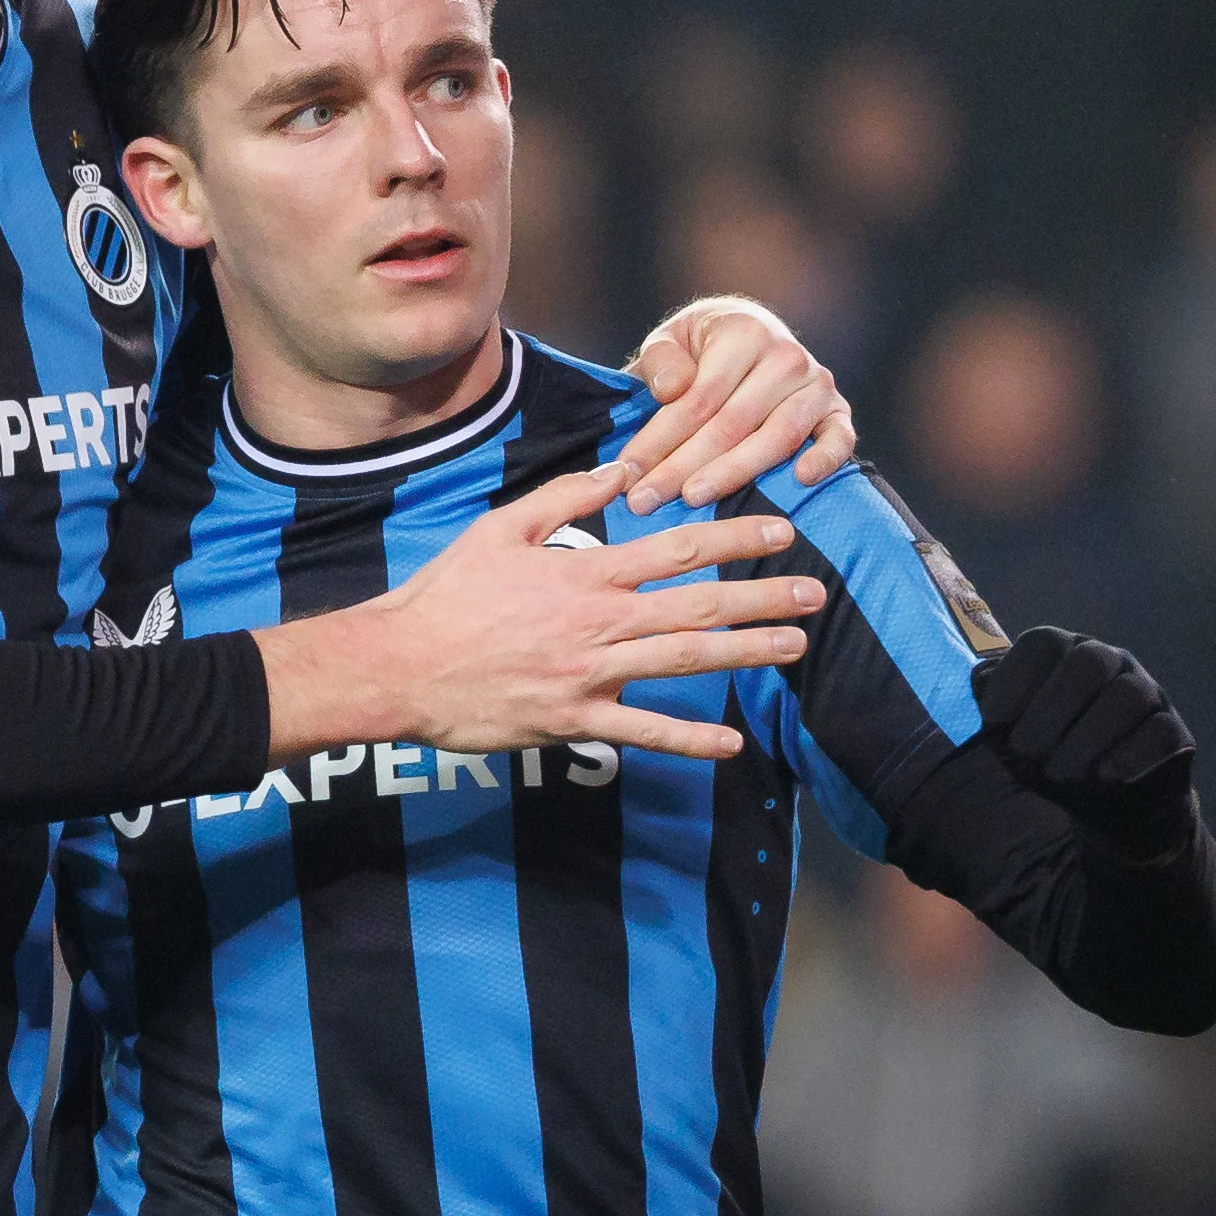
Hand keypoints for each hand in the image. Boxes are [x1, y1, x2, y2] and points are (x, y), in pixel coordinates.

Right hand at [257, 462, 821, 765]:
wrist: (399, 665)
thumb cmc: (446, 595)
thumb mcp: (500, 529)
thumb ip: (564, 500)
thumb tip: (620, 471)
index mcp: (583, 572)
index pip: (674, 548)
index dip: (734, 540)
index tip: (781, 533)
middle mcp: (596, 620)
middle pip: (696, 606)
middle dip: (762, 599)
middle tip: (817, 594)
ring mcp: (588, 672)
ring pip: (683, 662)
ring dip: (745, 654)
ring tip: (795, 648)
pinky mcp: (572, 718)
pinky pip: (642, 730)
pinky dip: (688, 738)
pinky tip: (731, 743)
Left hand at [623, 296, 854, 512]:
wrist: (750, 334)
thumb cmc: (701, 348)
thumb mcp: (670, 339)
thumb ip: (661, 361)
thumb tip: (671, 391)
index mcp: (743, 333)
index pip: (698, 398)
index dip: (659, 439)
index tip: (626, 475)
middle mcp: (786, 357)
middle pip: (732, 423)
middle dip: (683, 466)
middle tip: (646, 501)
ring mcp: (816, 385)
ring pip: (777, 437)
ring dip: (735, 473)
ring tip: (693, 499)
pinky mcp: (837, 410)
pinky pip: (839, 438)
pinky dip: (826, 458)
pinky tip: (801, 480)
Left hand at [970, 626, 1197, 863]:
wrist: (1107, 801)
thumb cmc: (1051, 754)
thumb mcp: (1010, 734)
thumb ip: (991, 705)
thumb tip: (982, 682)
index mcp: (1065, 653)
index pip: (1043, 643)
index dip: (1014, 680)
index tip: (994, 721)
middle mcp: (1109, 662)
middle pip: (1088, 662)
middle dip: (1050, 710)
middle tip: (1026, 750)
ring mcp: (1147, 692)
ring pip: (1128, 695)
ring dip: (1086, 738)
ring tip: (1061, 772)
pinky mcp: (1175, 730)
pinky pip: (1161, 731)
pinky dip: (1129, 755)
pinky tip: (1104, 775)